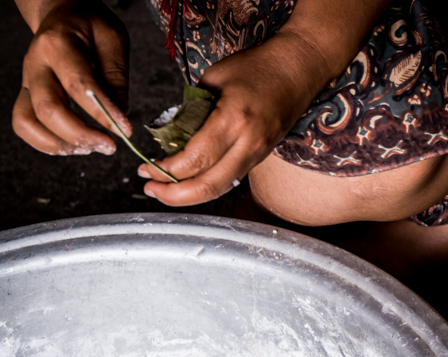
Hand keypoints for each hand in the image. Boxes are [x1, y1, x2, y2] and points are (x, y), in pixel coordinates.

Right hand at [12, 0, 130, 155]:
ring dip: (60, 144)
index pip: (79, 85)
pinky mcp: (26, 95)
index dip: (103, 113)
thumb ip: (116, 78)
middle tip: (110, 146)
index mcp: (58, 44)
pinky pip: (25, 125)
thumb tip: (120, 116)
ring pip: (28, 122)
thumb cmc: (90, 27)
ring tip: (92, 147)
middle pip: (48, 109)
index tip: (125, 130)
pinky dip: (48, 143)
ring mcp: (27, 81)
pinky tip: (76, 144)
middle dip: (80, 134)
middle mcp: (36, 64)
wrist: (63, 16)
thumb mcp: (114, 40)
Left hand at [138, 33, 329, 205]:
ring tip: (166, 190)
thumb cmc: (257, 67)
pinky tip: (191, 179)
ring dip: (190, 195)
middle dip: (175, 195)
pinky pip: (231, 179)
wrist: (297, 70)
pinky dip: (207, 184)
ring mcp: (258, 153)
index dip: (167, 171)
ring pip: (221, 188)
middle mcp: (249, 143)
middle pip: (209, 186)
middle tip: (151, 190)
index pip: (195, 159)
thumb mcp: (214, 79)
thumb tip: (172, 134)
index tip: (147, 168)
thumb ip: (193, 109)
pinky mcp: (261, 156)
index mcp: (233, 119)